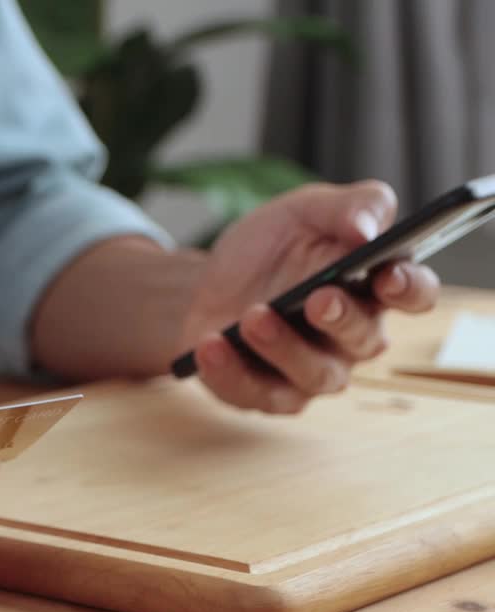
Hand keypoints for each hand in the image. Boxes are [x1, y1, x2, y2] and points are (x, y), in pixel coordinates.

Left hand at [184, 180, 439, 412]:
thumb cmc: (272, 248)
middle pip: (366, 340)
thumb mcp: (307, 210)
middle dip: (343, 320)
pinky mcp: (265, 392)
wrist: (208, 281)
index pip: (414, 294)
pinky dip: (231, 372)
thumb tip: (368, 228)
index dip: (409, 289)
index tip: (389, 275)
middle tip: (319, 297)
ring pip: (315, 375)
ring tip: (252, 317)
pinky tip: (211, 345)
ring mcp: (310, 370)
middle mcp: (352, 337)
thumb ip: (351, 206)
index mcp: (373, 288)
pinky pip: (256, 393)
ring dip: (283, 347)